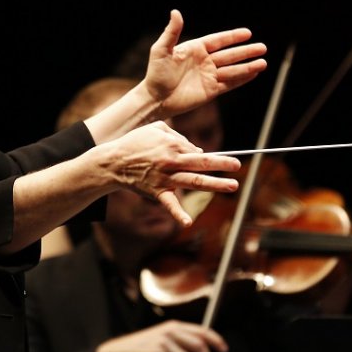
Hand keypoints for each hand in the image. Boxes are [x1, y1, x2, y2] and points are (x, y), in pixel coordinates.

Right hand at [106, 121, 240, 225]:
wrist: (113, 163)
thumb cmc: (135, 143)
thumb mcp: (156, 129)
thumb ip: (178, 137)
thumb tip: (197, 150)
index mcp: (172, 146)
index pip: (195, 150)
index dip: (201, 154)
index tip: (209, 159)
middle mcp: (171, 162)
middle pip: (201, 163)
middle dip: (221, 164)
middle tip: (238, 166)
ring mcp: (165, 179)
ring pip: (194, 181)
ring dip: (214, 184)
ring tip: (232, 185)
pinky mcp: (157, 192)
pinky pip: (169, 204)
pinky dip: (178, 214)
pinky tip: (187, 223)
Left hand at [143, 9, 267, 117]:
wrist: (155, 99)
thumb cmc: (156, 74)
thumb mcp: (161, 50)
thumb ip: (171, 32)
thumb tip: (175, 12)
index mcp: (195, 49)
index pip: (218, 41)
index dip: (233, 37)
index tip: (247, 33)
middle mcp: (204, 61)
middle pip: (230, 55)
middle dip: (246, 52)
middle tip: (262, 47)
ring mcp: (209, 76)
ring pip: (233, 70)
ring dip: (248, 66)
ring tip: (263, 62)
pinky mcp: (211, 91)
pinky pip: (229, 83)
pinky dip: (242, 79)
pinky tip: (253, 74)